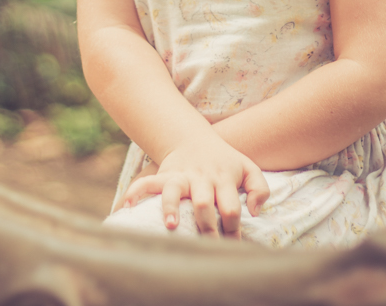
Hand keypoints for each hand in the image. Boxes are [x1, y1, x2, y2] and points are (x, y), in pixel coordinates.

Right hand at [123, 136, 269, 238]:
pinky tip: (125, 206)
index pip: (231, 207)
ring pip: (173, 190)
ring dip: (171, 208)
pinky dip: (135, 192)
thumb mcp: (248, 168)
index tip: (233, 246)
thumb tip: (254, 211)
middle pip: (204, 203)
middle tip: (209, 247)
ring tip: (172, 226)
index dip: (233, 229)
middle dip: (206, 227)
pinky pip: (147, 182)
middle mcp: (201, 177)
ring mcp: (181, 176)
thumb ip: (259, 188)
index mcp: (223, 178)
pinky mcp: (165, 175)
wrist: (194, 139)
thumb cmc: (225, 161)